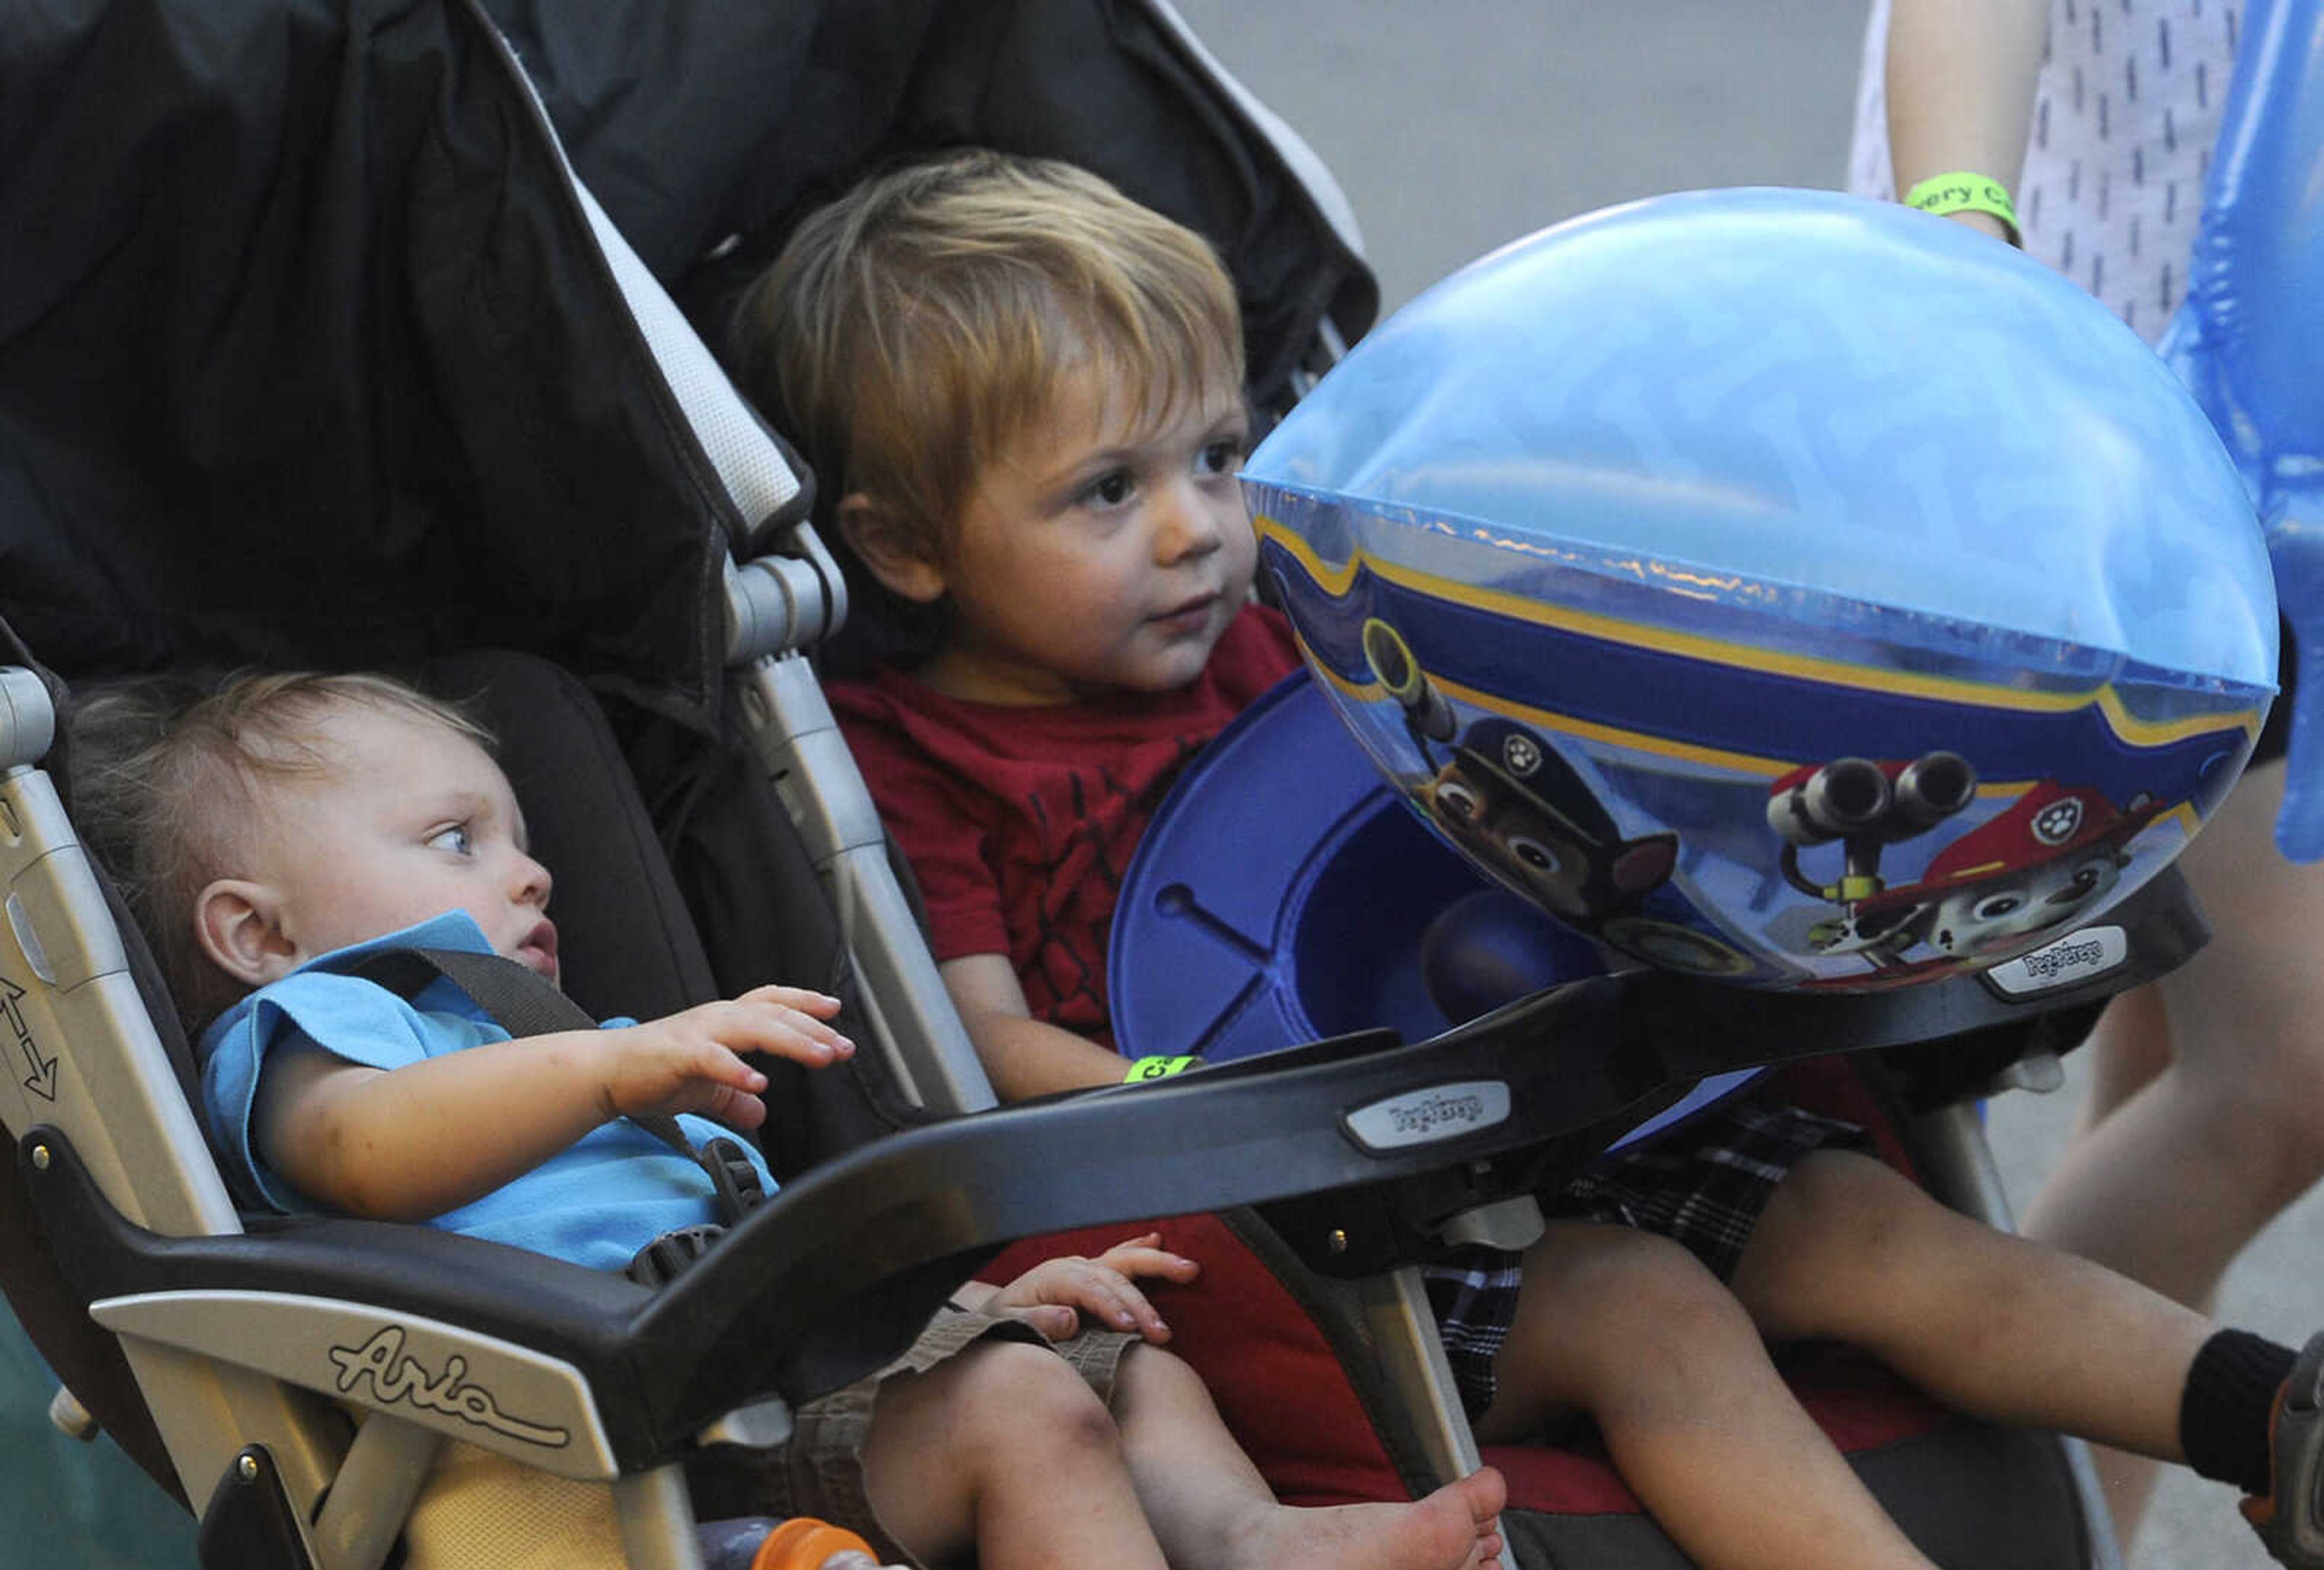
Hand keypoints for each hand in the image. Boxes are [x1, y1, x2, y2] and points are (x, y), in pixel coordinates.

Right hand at [595, 986, 851, 1131]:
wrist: (606, 1072)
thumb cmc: (653, 1071)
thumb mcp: (704, 1087)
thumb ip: (733, 1098)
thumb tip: (758, 1114)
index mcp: (725, 1020)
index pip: (772, 1001)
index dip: (805, 1003)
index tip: (835, 1010)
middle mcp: (717, 1018)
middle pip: (775, 1014)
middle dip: (813, 1028)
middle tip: (843, 1047)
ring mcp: (699, 1033)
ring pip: (755, 1027)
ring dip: (792, 1041)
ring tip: (821, 1055)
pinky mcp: (680, 1054)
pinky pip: (714, 1059)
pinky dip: (738, 1069)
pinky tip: (759, 1083)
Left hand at [985, 1233, 1199, 1343]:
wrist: (993, 1313)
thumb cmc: (1001, 1323)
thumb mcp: (1006, 1325)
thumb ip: (1035, 1321)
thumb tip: (1070, 1319)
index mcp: (1052, 1277)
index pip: (1088, 1290)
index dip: (1110, 1307)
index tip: (1130, 1329)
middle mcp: (1072, 1267)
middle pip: (1114, 1275)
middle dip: (1142, 1300)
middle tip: (1163, 1331)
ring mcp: (1084, 1267)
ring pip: (1125, 1262)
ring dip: (1158, 1266)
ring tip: (1189, 1270)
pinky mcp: (1091, 1272)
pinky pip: (1120, 1257)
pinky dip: (1138, 1248)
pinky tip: (1156, 1239)